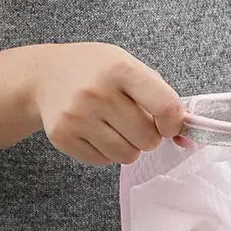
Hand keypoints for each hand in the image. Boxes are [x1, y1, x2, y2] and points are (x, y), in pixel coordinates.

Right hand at [25, 42, 184, 164]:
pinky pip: (104, 161)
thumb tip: (187, 139)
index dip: (173, 124)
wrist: (44, 75)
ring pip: (127, 155)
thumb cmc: (96, 72)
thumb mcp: (129, 69)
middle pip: (148, 140)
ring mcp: (77, 115)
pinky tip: (94, 131)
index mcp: (120, 68)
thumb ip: (161, 99)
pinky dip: (105, 151)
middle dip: (147, 136)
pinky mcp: (63, 136)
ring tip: (113, 126)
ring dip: (127, 146)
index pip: (166, 108)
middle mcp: (97, 92)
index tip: (167, 125)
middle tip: (132, 122)